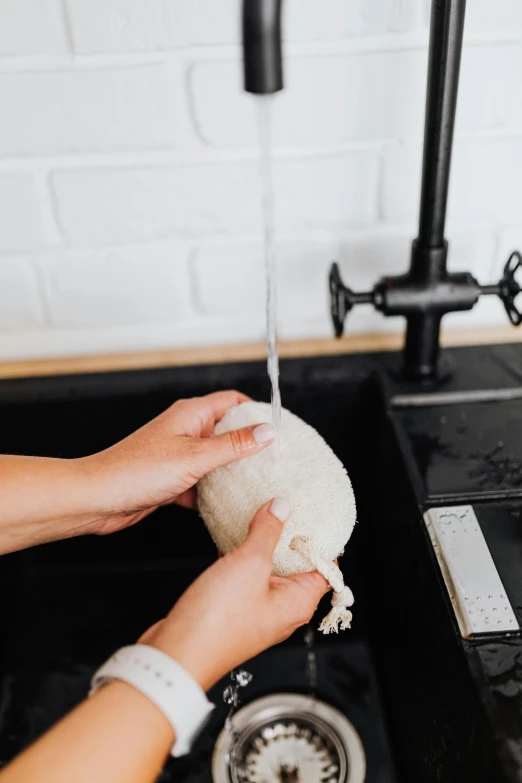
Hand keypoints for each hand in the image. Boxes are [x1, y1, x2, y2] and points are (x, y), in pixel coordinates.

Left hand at [79, 391, 274, 534]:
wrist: (98, 499)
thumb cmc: (135, 471)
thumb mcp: (194, 457)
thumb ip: (233, 445)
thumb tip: (266, 431)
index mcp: (190, 414)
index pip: (232, 401)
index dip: (256, 410)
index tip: (279, 426)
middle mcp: (185, 431)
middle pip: (227, 431)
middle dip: (249, 445)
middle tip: (275, 460)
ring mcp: (178, 455)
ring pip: (215, 460)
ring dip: (232, 472)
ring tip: (258, 484)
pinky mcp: (172, 479)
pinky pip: (202, 483)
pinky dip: (214, 493)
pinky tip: (227, 505)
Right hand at [141, 499, 328, 690]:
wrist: (177, 654)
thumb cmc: (218, 621)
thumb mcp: (250, 564)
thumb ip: (267, 532)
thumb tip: (282, 507)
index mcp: (298, 602)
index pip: (326, 568)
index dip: (325, 541)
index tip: (317, 515)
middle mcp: (282, 610)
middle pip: (298, 567)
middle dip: (292, 538)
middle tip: (287, 507)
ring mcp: (257, 611)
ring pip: (268, 571)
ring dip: (264, 545)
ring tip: (260, 515)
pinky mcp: (233, 611)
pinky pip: (245, 577)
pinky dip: (242, 557)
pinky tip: (229, 538)